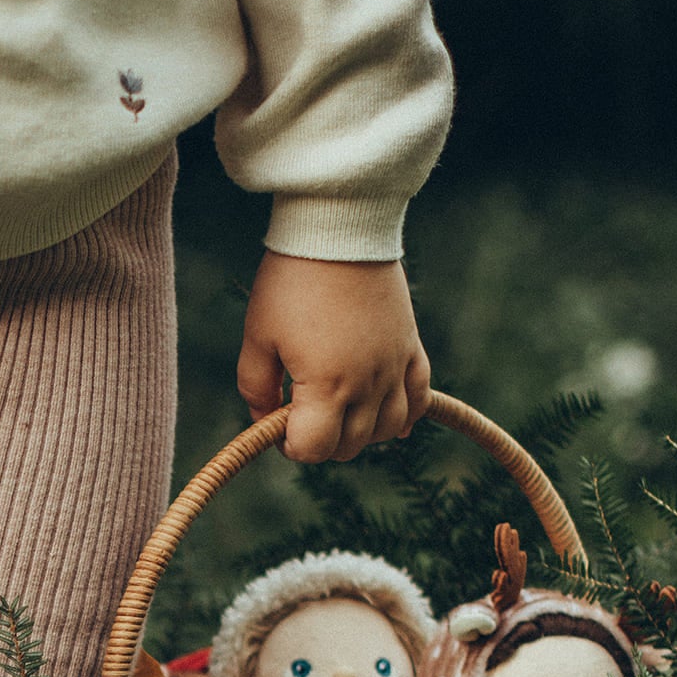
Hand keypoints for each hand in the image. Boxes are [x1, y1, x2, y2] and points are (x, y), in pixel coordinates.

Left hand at [238, 254, 431, 464]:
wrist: (339, 227)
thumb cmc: (291, 281)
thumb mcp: (258, 337)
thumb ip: (256, 389)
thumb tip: (266, 422)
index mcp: (327, 385)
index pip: (314, 448)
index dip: (291, 446)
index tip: (279, 426)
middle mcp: (367, 383)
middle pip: (350, 445)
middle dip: (322, 441)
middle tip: (302, 416)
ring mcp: (394, 365)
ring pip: (388, 428)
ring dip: (361, 433)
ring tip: (339, 415)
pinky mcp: (410, 345)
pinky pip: (420, 396)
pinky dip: (406, 414)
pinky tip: (390, 421)